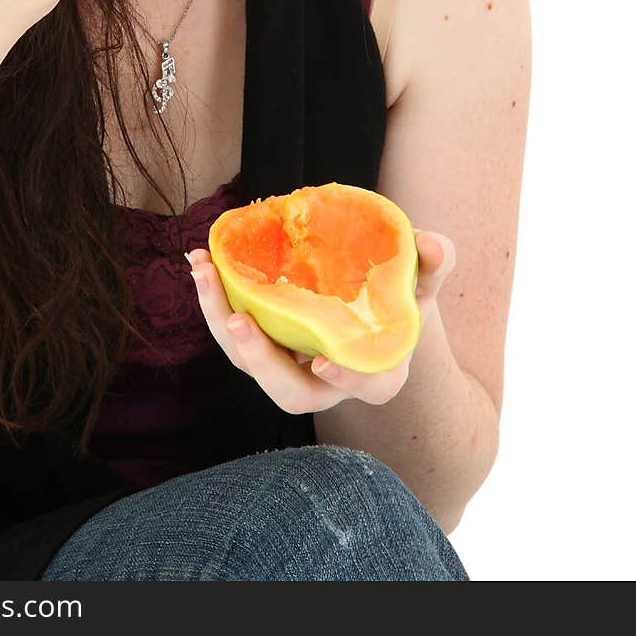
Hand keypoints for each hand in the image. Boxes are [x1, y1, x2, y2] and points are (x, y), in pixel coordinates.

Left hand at [185, 230, 455, 414]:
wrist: (366, 304)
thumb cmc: (396, 299)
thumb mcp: (418, 283)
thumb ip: (430, 265)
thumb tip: (433, 243)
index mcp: (373, 371)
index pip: (366, 386)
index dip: (347, 378)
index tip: (325, 362)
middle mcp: (327, 380)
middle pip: (291, 392)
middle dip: (262, 361)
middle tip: (241, 320)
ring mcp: (290, 365)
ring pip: (251, 364)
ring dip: (220, 321)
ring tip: (205, 272)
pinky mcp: (263, 343)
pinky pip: (234, 332)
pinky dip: (215, 299)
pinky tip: (202, 261)